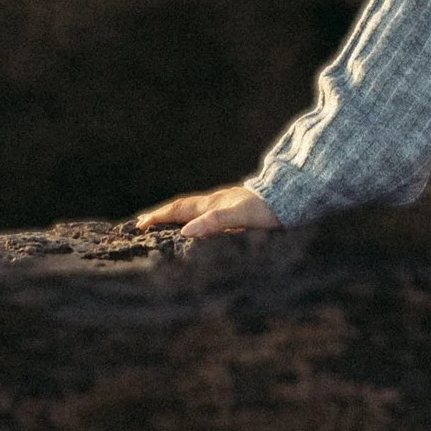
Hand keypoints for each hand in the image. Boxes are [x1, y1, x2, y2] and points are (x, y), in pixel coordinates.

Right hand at [133, 183, 283, 249]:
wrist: (291, 198)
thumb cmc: (267, 209)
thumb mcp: (240, 216)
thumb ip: (214, 222)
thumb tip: (185, 232)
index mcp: (212, 204)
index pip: (178, 210)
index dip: (158, 217)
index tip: (139, 225)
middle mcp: (216, 203)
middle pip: (182, 208)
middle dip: (161, 216)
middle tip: (143, 225)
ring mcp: (226, 206)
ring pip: (194, 212)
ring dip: (176, 218)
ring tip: (164, 227)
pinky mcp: (236, 212)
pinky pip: (207, 217)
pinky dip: (195, 223)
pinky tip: (200, 229)